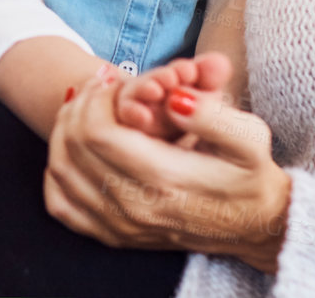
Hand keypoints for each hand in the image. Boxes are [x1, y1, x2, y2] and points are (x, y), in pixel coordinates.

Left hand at [45, 61, 291, 273]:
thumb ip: (211, 115)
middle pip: (73, 147)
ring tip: (86, 106)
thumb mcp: (249, 138)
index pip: (97, 133)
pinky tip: (75, 150)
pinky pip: (61, 206)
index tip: (113, 79)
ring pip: (61, 172)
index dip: (96, 98)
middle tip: (98, 84)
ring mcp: (122, 226)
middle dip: (78, 105)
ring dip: (63, 130)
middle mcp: (136, 208)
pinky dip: (57, 172)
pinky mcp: (116, 236)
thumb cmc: (251, 174)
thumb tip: (175, 98)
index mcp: (165, 179)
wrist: (256, 225)